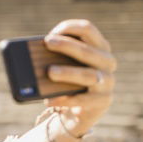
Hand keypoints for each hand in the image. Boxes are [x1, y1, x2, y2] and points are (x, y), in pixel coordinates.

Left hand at [42, 19, 116, 135]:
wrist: (80, 113)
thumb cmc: (69, 83)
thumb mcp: (66, 66)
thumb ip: (57, 57)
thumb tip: (35, 54)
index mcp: (99, 47)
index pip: (87, 29)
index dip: (69, 28)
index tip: (50, 35)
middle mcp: (107, 62)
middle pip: (87, 50)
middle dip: (66, 45)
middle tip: (47, 43)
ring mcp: (107, 82)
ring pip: (87, 75)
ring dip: (67, 72)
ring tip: (50, 72)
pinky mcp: (103, 101)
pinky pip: (82, 100)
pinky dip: (65, 99)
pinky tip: (49, 100)